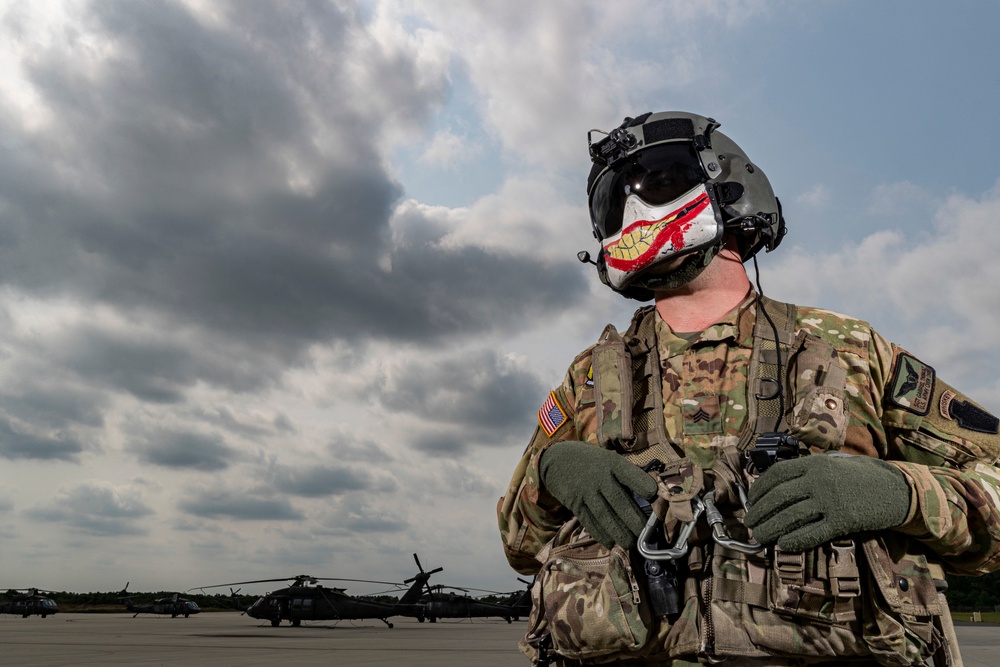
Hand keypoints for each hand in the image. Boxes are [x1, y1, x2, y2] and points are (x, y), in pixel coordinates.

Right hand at [539, 441, 657, 549]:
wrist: (555, 459)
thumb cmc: (589, 461)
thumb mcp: (606, 459)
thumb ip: (623, 474)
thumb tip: (647, 495)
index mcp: (611, 463)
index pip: (630, 475)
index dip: (644, 486)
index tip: (653, 496)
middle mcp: (599, 477)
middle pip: (620, 502)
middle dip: (634, 520)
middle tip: (645, 534)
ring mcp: (585, 491)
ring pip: (605, 516)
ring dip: (619, 532)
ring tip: (630, 543)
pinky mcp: (574, 503)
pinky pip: (589, 521)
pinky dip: (600, 534)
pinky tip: (610, 542)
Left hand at [744, 453, 910, 551]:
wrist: (895, 488)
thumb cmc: (858, 477)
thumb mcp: (831, 465)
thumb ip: (806, 473)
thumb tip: (774, 488)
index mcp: (813, 463)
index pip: (776, 475)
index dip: (759, 490)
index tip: (751, 502)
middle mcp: (819, 479)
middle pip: (779, 497)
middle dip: (760, 512)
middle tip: (750, 524)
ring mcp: (831, 500)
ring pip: (791, 516)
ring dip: (771, 529)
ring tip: (760, 537)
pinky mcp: (844, 520)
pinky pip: (813, 532)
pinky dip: (795, 540)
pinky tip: (783, 546)